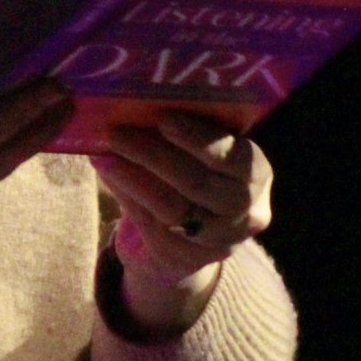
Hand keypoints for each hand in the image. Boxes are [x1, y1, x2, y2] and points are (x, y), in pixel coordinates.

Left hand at [94, 109, 273, 338]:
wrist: (185, 239)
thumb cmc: (192, 175)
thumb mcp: (201, 153)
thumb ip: (184, 131)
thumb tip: (142, 102)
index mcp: (256, 174)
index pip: (234, 157)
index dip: (200, 138)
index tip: (163, 118)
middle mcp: (247, 212)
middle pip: (198, 183)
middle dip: (154, 154)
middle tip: (116, 131)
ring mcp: (218, 241)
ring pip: (173, 208)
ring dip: (132, 177)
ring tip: (103, 154)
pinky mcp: (185, 258)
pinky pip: (152, 226)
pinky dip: (127, 197)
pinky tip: (108, 175)